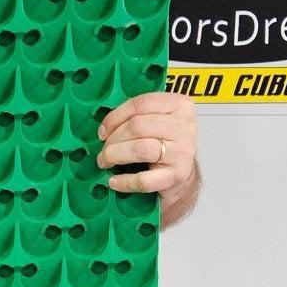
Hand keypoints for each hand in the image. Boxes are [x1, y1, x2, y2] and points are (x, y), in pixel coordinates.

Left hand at [95, 90, 198, 222]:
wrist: (183, 175)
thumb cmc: (164, 145)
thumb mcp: (156, 122)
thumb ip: (136, 116)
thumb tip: (104, 128)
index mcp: (178, 106)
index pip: (141, 104)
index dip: (115, 117)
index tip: (102, 131)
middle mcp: (184, 127)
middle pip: (138, 126)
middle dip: (113, 139)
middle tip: (103, 150)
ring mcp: (182, 152)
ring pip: (140, 149)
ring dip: (115, 156)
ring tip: (105, 162)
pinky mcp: (177, 176)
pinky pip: (144, 179)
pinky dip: (124, 181)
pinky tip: (114, 182)